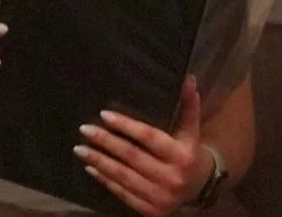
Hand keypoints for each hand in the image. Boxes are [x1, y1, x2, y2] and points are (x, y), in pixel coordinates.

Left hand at [76, 80, 207, 215]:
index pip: (149, 137)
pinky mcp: (150, 211)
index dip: (126, 126)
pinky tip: (91, 168)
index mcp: (182, 155)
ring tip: (80, 149)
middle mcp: (171, 177)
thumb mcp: (192, 131)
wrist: (200, 190)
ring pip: (123, 176)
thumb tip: (187, 78)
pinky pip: (123, 193)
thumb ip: (189, 106)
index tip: (104, 115)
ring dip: (99, 162)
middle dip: (106, 142)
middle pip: (132, 157)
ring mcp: (160, 197)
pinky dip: (105, 180)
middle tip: (84, 130)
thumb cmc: (191, 153)